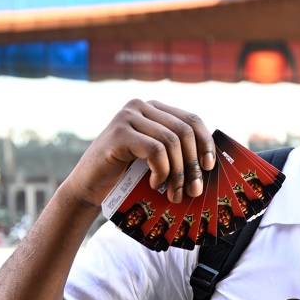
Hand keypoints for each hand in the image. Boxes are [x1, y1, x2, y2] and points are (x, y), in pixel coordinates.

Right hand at [66, 100, 214, 208]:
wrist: (89, 187)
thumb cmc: (126, 176)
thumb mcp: (156, 160)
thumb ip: (176, 151)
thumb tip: (210, 162)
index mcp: (153, 109)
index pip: (191, 119)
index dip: (205, 142)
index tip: (209, 167)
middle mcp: (141, 106)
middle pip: (184, 131)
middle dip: (192, 164)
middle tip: (194, 190)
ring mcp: (128, 116)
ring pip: (171, 142)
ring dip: (178, 173)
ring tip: (174, 193)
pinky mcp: (119, 132)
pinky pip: (155, 150)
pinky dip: (161, 171)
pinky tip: (155, 184)